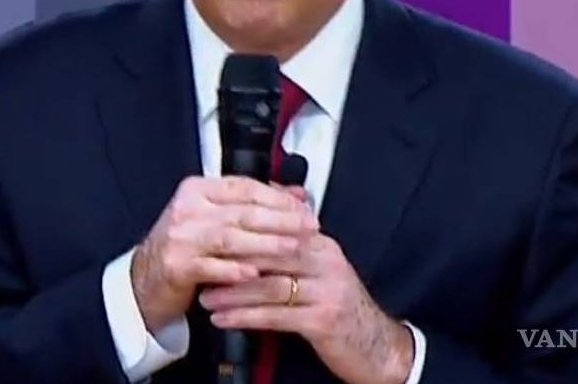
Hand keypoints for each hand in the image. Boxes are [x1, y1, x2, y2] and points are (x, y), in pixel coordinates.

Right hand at [131, 176, 318, 332]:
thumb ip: (254, 205)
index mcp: (198, 190)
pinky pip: (210, 267)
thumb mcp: (216, 218)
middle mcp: (188, 209)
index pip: (244, 187)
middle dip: (280, 220)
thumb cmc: (187, 246)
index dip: (278, 198)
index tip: (304, 208)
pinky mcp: (176, 264)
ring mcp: (180, 237)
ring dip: (265, 244)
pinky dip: (234, 270)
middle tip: (308, 226)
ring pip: (230, 238)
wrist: (147, 277)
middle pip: (242, 212)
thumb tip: (297, 195)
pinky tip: (255, 273)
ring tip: (292, 248)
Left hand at [199, 228, 413, 383]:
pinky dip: (245, 316)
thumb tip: (253, 235)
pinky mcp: (324, 319)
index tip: (208, 239)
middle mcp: (326, 262)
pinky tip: (225, 319)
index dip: (239, 235)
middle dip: (230, 260)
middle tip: (200, 265)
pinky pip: (276, 315)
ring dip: (232, 292)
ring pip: (269, 285)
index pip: (275, 230)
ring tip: (206, 296)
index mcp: (321, 245)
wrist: (378, 347)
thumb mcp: (320, 273)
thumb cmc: (341, 309)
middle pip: (269, 254)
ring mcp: (326, 290)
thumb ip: (291, 252)